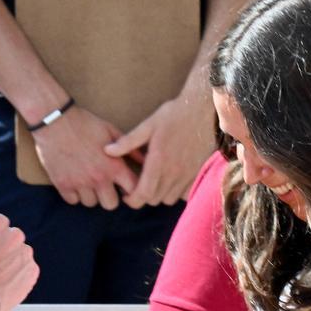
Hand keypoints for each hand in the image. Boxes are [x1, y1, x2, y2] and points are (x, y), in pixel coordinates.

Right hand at [33, 104, 138, 208]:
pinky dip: (73, 194)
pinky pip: (73, 201)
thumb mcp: (111, 131)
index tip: (125, 189)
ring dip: (90, 195)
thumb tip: (147, 160)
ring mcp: (80, 183)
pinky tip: (73, 181)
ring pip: (91, 203)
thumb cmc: (85, 123)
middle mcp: (99, 178)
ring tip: (86, 181)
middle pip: (111, 205)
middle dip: (109, 197)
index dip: (131, 192)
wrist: (54, 119)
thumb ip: (130, 148)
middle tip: (104, 186)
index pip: (133, 191)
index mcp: (114, 166)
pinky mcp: (63, 185)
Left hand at [104, 92, 214, 208]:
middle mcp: (173, 172)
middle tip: (138, 186)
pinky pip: (183, 195)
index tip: (127, 195)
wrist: (203, 110)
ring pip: (168, 200)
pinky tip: (170, 181)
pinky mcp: (196, 174)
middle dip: (143, 197)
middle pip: (154, 200)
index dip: (132, 200)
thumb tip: (107, 151)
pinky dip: (175, 193)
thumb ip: (128, 141)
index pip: (143, 194)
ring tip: (154, 183)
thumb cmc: (174, 115)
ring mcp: (187, 175)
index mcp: (158, 161)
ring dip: (159, 195)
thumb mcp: (148, 125)